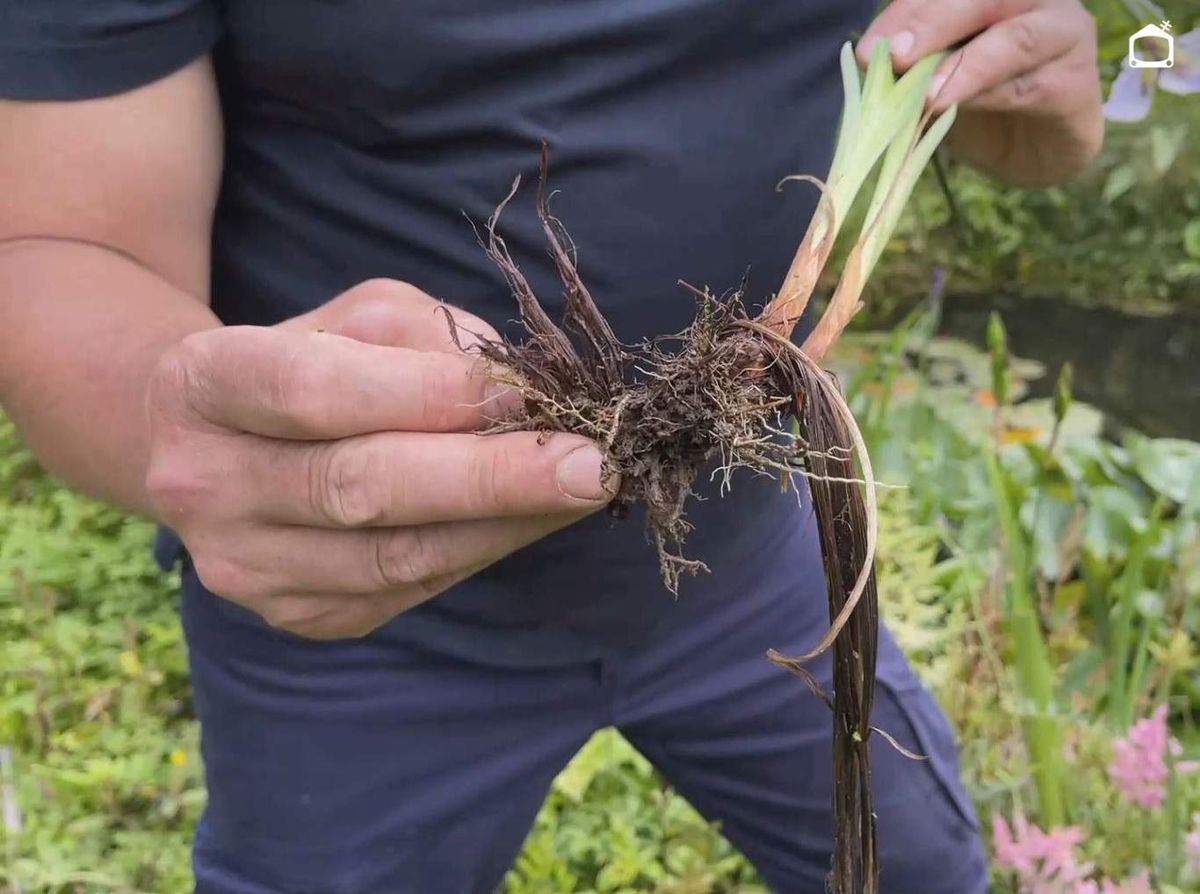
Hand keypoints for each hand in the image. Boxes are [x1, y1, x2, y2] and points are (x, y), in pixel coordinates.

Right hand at [144, 279, 614, 639]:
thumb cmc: (308, 359)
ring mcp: (247, 564)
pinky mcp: (297, 615)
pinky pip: (409, 589)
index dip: (427, 394)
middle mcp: (207, 484)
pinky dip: (483, 551)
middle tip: (594, 466)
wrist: (216, 447)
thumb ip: (430, 343)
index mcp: (205, 383)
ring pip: (395, 556)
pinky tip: (535, 520)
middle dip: (491, 478)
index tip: (530, 395)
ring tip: (585, 491)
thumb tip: (525, 399)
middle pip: (360, 488)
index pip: (316, 390)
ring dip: (505, 523)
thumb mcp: (355, 318)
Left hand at [860, 0, 1103, 185]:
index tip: (869, 51)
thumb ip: (915, 62)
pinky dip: (991, 99)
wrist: (1031, 150)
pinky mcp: (1077, 80)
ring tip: (928, 95)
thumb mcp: (937, 76)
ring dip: (966, 65)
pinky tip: (958, 112)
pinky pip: (1033, 85)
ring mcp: (1064, 33)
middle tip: (896, 57)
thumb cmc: (979, 101)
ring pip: (1017, 38)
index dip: (907, 12)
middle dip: (934, 24)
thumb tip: (875, 60)